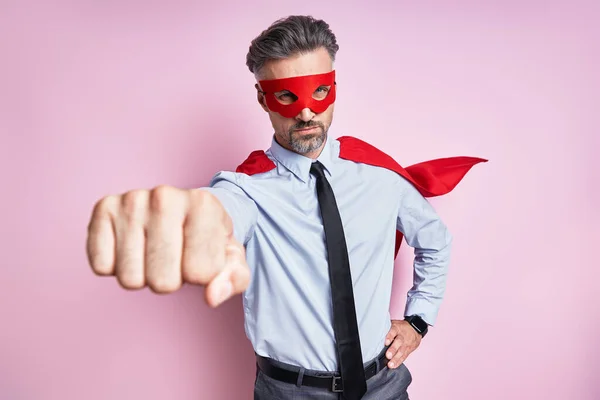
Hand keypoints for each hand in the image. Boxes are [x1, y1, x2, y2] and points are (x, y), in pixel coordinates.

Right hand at [86, 186, 249, 306]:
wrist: (181, 209)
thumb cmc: (208, 238)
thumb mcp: (231, 258)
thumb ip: (234, 279)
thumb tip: (212, 296)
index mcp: (203, 204)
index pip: (200, 273)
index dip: (203, 276)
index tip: (202, 255)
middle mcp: (165, 196)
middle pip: (163, 281)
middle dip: (172, 280)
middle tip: (176, 257)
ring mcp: (131, 200)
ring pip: (130, 279)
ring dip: (143, 275)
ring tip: (154, 251)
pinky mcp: (103, 209)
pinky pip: (101, 267)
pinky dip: (115, 267)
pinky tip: (131, 247)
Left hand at [383, 319, 421, 368]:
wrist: (415, 329)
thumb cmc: (401, 327)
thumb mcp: (394, 324)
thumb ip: (386, 328)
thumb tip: (374, 330)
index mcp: (397, 328)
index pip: (393, 331)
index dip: (390, 336)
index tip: (386, 342)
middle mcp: (402, 336)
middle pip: (398, 342)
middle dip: (393, 349)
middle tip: (388, 355)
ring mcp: (406, 344)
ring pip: (401, 351)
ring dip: (396, 358)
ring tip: (390, 364)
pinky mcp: (408, 350)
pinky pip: (404, 356)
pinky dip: (399, 362)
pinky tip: (394, 365)